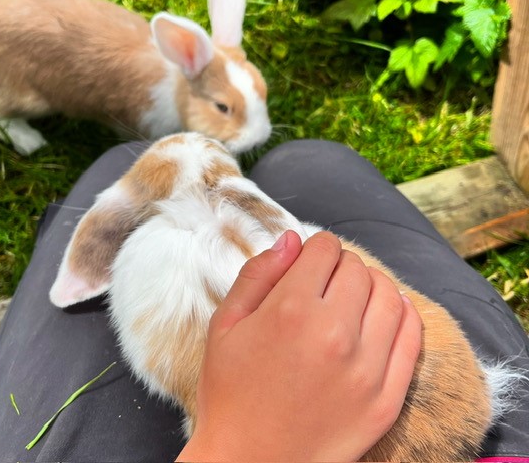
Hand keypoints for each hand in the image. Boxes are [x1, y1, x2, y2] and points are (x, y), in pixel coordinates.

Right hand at [176, 230, 421, 462]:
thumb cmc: (230, 390)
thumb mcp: (225, 324)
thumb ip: (258, 273)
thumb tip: (292, 239)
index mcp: (290, 310)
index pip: (324, 249)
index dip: (314, 248)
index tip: (307, 262)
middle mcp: (334, 334)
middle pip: (357, 268)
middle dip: (340, 265)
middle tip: (324, 283)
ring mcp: (366, 368)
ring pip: (389, 294)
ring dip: (371, 285)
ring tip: (352, 298)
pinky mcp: (387, 398)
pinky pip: (411, 336)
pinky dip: (402, 313)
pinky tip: (384, 313)